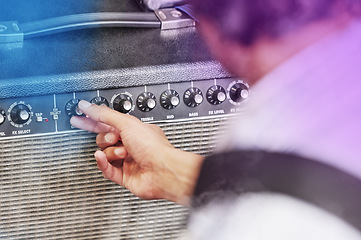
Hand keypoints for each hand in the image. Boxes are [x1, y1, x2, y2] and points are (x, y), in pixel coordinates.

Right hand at [70, 100, 203, 204]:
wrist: (163, 170)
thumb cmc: (153, 147)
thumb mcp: (127, 123)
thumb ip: (105, 115)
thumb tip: (88, 106)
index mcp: (133, 130)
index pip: (107, 122)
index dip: (92, 120)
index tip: (78, 117)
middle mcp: (131, 144)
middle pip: (104, 138)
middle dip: (106, 138)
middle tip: (113, 138)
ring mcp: (127, 160)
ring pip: (105, 154)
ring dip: (112, 152)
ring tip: (124, 153)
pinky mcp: (124, 175)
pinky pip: (106, 169)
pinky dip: (104, 163)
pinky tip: (104, 158)